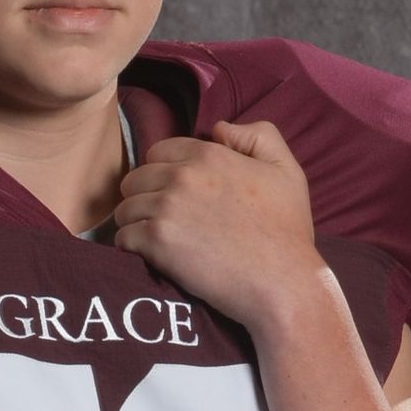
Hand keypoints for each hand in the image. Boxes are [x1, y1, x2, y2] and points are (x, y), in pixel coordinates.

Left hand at [111, 118, 319, 331]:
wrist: (282, 281)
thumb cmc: (286, 230)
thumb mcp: (286, 170)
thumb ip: (258, 136)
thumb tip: (219, 129)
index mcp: (208, 155)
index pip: (159, 152)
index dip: (163, 172)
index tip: (174, 194)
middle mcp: (182, 175)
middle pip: (135, 178)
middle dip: (144, 196)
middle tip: (163, 219)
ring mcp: (166, 207)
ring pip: (125, 208)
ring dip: (135, 223)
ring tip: (155, 239)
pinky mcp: (156, 241)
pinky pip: (123, 237)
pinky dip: (131, 248)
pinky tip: (149, 255)